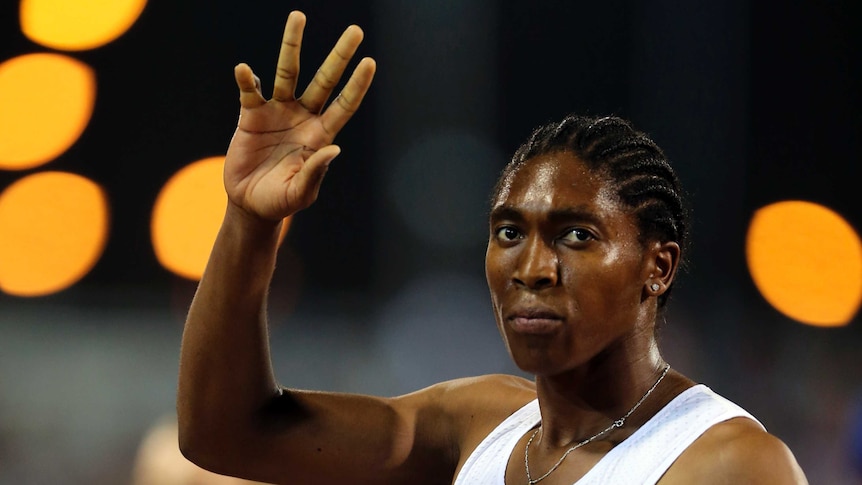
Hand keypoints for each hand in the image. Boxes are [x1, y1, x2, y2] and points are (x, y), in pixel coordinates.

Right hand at [223, 11, 375, 220]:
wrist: (250, 204)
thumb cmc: (281, 202)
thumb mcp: (301, 193)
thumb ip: (315, 172)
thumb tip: (334, 149)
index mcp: (321, 136)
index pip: (344, 105)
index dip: (357, 85)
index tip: (370, 61)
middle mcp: (303, 117)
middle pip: (324, 80)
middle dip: (339, 56)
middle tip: (356, 30)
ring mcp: (278, 112)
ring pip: (287, 73)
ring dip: (292, 46)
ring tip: (298, 17)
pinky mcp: (252, 115)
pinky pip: (250, 91)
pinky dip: (247, 80)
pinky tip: (244, 70)